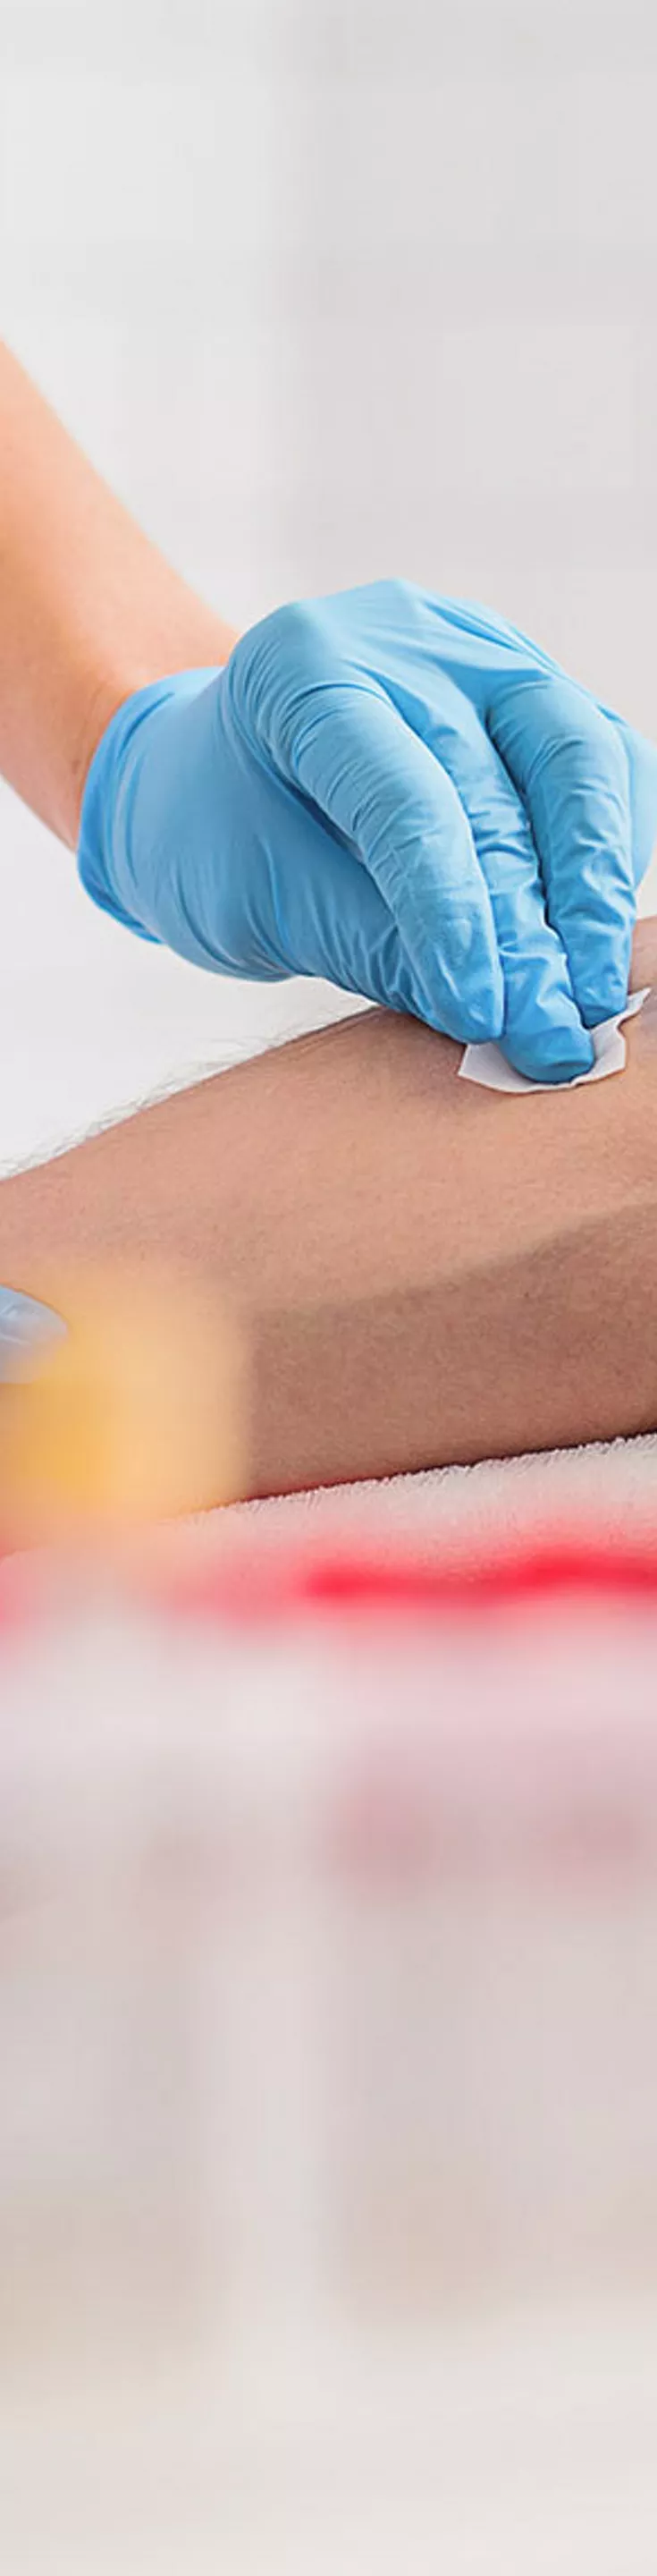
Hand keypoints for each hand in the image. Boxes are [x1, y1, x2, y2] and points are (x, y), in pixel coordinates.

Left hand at [78, 580, 656, 1082]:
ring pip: (581, 758)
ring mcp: (481, 651)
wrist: (220, 776)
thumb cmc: (220, 836)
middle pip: (502, 784)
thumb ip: (373, 946)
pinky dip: (610, 853)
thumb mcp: (258, 901)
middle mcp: (403, 639)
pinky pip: (605, 763)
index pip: (403, 800)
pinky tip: (594, 938)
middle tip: (552, 1034)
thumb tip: (503, 1015)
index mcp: (303, 671)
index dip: (451, 917)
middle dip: (533, 929)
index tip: (481, 1015)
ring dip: (595, 888)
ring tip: (591, 994)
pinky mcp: (535, 685)